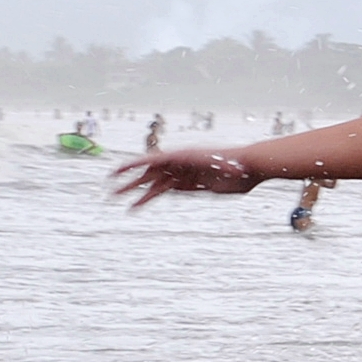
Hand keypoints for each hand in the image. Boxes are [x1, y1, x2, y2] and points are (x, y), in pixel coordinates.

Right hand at [113, 148, 255, 206]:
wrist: (249, 166)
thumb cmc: (239, 163)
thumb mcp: (229, 165)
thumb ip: (221, 166)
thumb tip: (220, 168)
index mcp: (183, 156)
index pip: (152, 160)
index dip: (132, 166)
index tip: (115, 172)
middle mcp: (180, 165)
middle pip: (150, 174)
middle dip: (130, 183)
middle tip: (111, 192)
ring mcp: (184, 174)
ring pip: (156, 185)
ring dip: (139, 194)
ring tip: (124, 205)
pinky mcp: (190, 185)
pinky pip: (167, 191)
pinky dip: (153, 197)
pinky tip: (140, 204)